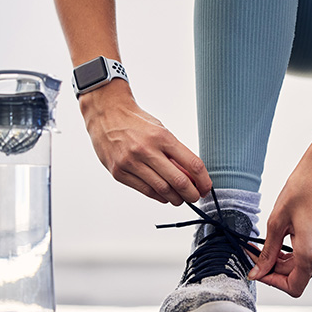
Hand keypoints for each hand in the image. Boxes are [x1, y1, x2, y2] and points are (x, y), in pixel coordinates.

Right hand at [79, 79, 211, 204]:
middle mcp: (146, 150)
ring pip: (162, 190)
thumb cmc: (136, 122)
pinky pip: (145, 190)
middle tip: (195, 197)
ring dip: (175, 198)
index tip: (206, 188)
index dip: (204, 180)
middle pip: (179, 181)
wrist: (105, 113)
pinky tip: (164, 196)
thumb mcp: (160, 131)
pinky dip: (158, 196)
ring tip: (180, 198)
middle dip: (192, 194)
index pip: (192, 164)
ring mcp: (131, 163)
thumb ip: (174, 153)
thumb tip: (191, 177)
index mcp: (162, 137)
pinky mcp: (119, 172)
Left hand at [247, 151, 311, 296]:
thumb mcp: (276, 222)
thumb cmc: (302, 190)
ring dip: (286, 262)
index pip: (293, 287)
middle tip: (256, 254)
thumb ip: (267, 252)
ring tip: (270, 244)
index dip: (272, 282)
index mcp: (310, 253)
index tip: (258, 269)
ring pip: (305, 268)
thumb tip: (257, 271)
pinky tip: (286, 238)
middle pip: (298, 278)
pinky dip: (298, 254)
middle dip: (275, 270)